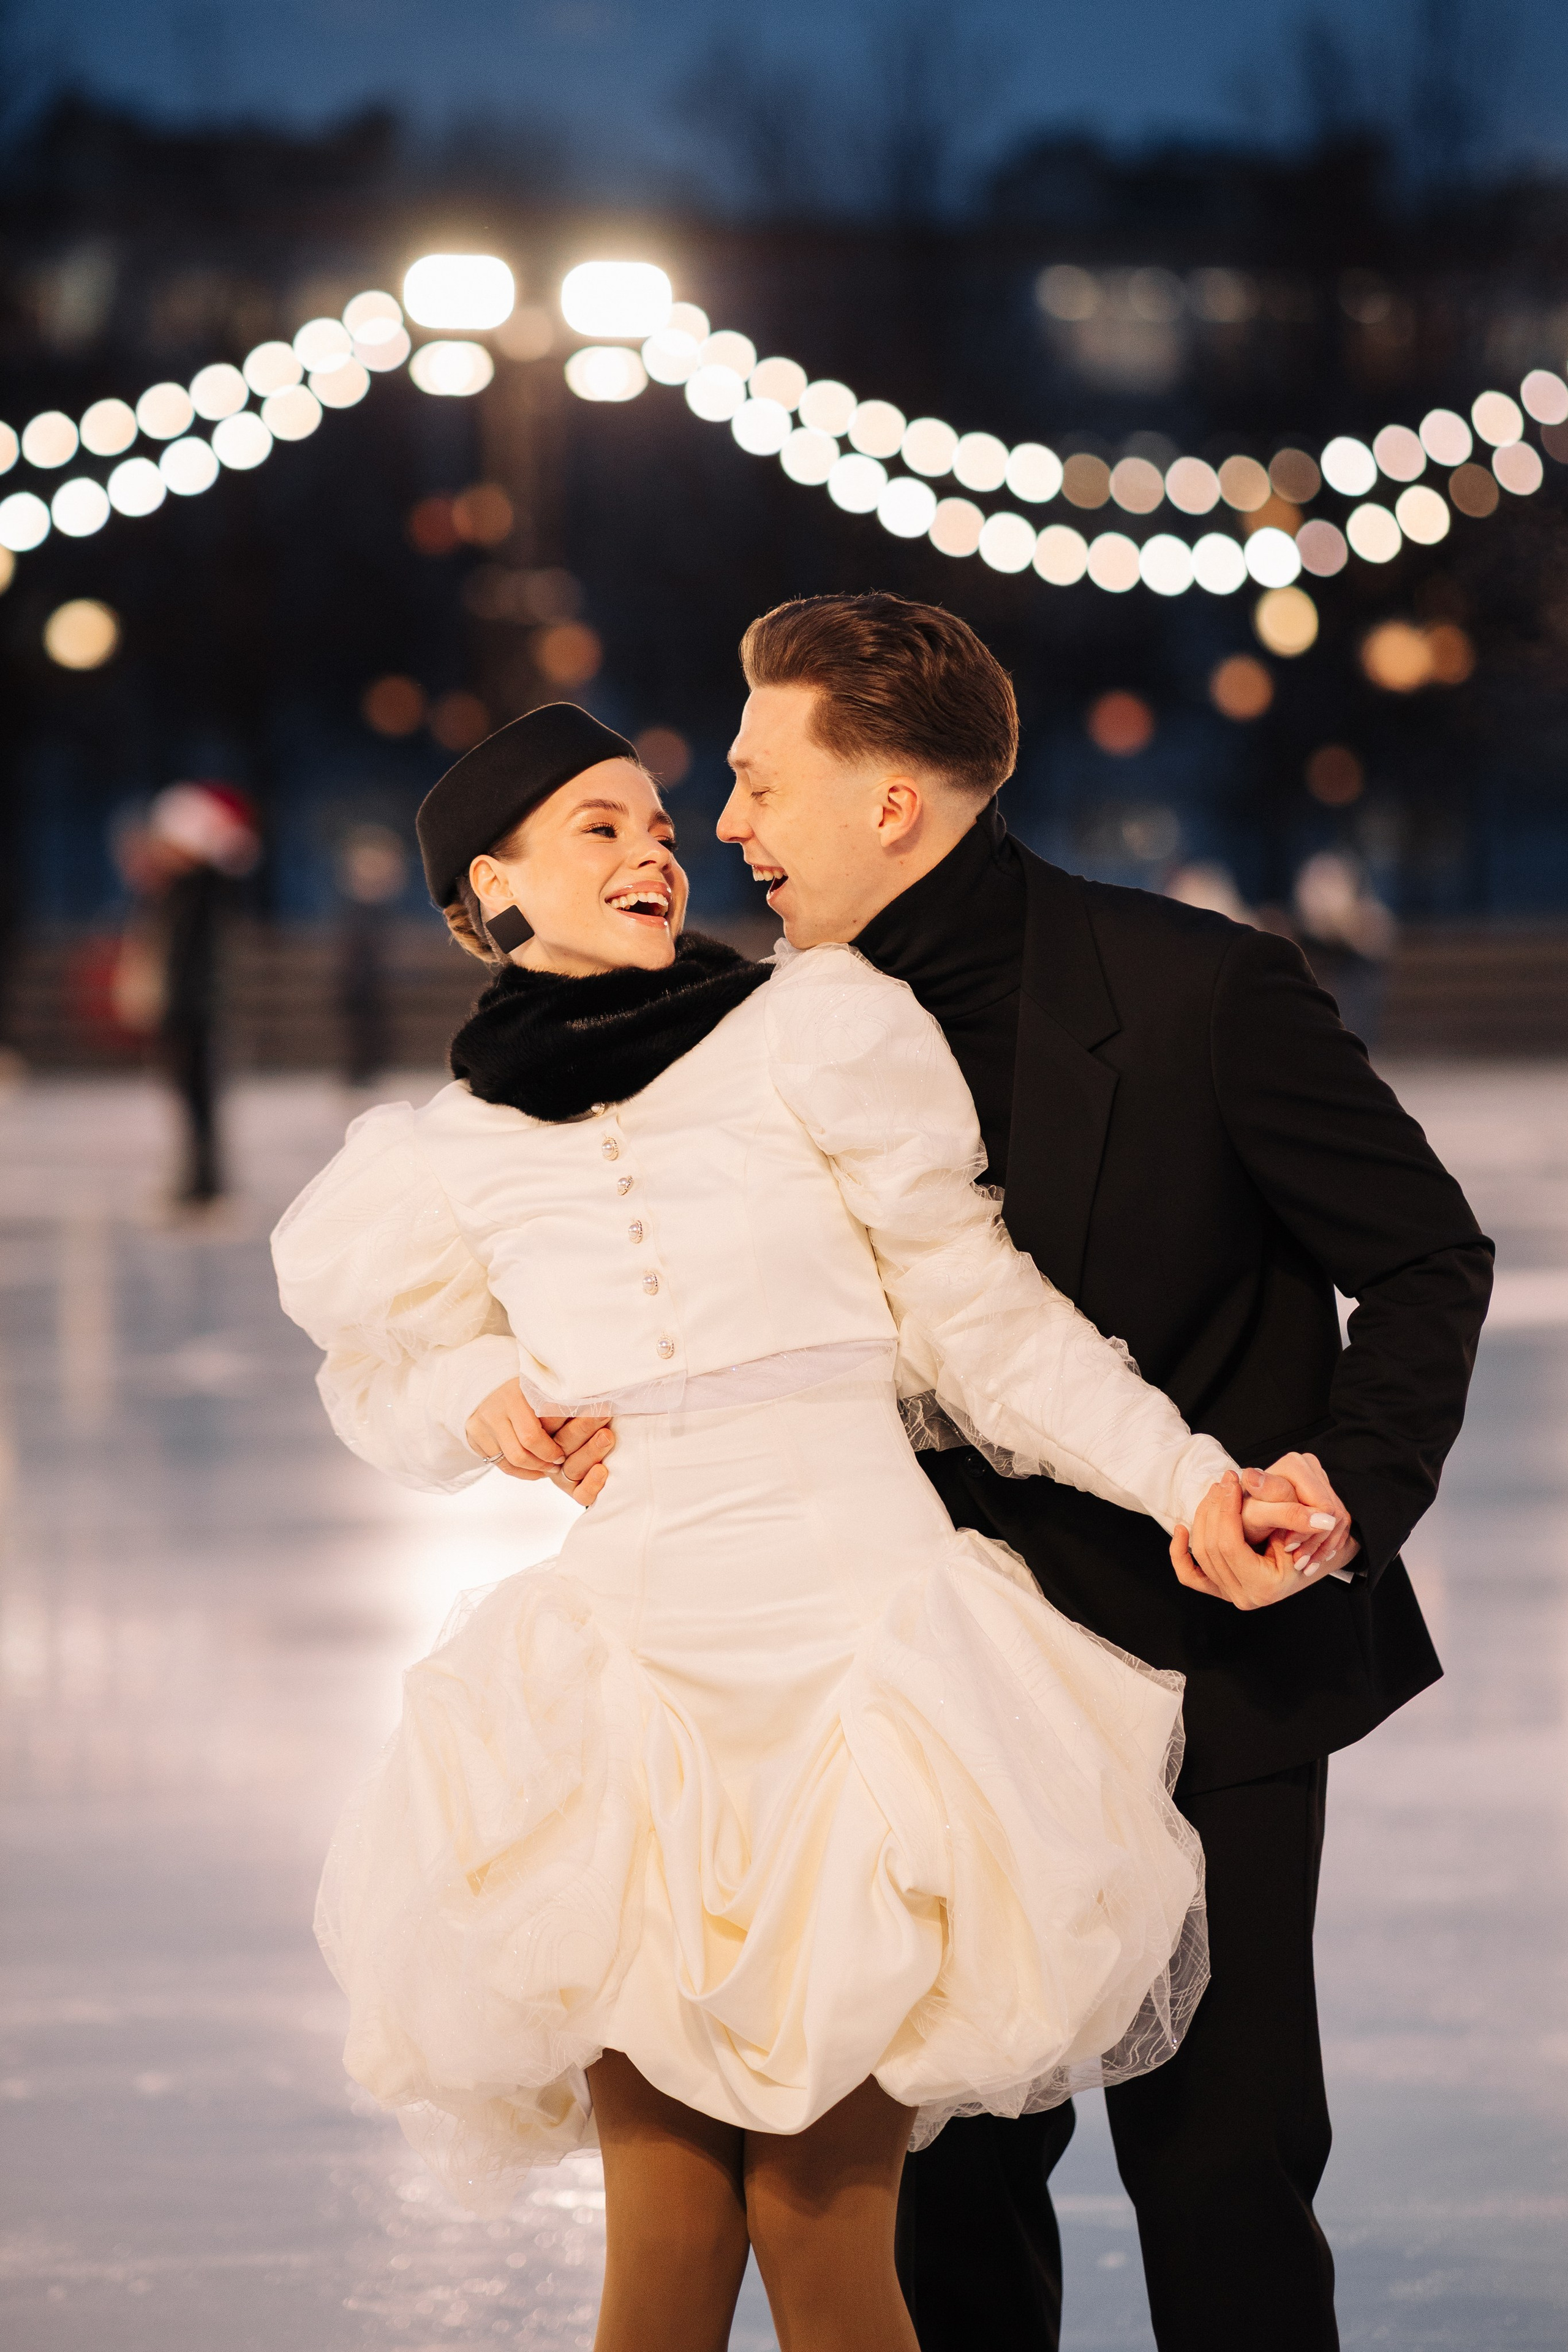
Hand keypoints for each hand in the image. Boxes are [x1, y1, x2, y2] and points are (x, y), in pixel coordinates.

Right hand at [464, 1380, 614, 1507]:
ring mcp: (482, 1426)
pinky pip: (500, 1465)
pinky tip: (535, 1469)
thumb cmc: (523, 1387)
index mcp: (515, 1395)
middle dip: (545, 1460)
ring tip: (549, 1467)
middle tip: (560, 1462)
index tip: (566, 1452)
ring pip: (512, 1462)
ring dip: (534, 1469)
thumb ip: (559, 1400)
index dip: (553, 1448)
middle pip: (523, 1451)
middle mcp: (495, 1410)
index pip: (535, 1433)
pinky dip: (521, 1471)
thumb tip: (600, 1407)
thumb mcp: (540, 1386)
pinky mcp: (474, 1439)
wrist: (481, 1383)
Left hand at [1171, 1466, 1348, 1609]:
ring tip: (1214, 1493)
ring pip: (1200, 1554)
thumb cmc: (1308, 1542)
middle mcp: (1243, 1596)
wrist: (1309, 1558)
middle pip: (1210, 1547)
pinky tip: (1180, 1529)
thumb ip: (1290, 1512)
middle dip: (1214, 1509)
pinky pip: (1190, 1575)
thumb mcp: (1302, 1526)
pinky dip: (1179, 1553)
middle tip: (1223, 1482)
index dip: (1226, 1509)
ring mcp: (1228, 1595)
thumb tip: (1303, 1505)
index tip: (1231, 1482)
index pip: (1229, 1544)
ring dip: (1202, 1519)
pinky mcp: (1219, 1589)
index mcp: (1264, 1586)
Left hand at [1245, 1453, 1358, 1577]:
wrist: (1244, 1520)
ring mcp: (1321, 1480)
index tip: (1290, 1547)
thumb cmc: (1245, 1517)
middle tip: (1298, 1561)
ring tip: (1303, 1562)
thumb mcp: (1258, 1516)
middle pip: (1333, 1512)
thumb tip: (1322, 1517)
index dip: (1308, 1531)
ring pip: (1338, 1520)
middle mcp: (1310, 1467)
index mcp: (1295, 1464)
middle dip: (1315, 1540)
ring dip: (1321, 1547)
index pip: (1322, 1505)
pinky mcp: (1327, 1495)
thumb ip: (1287, 1513)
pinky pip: (1340, 1524)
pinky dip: (1326, 1545)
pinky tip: (1311, 1557)